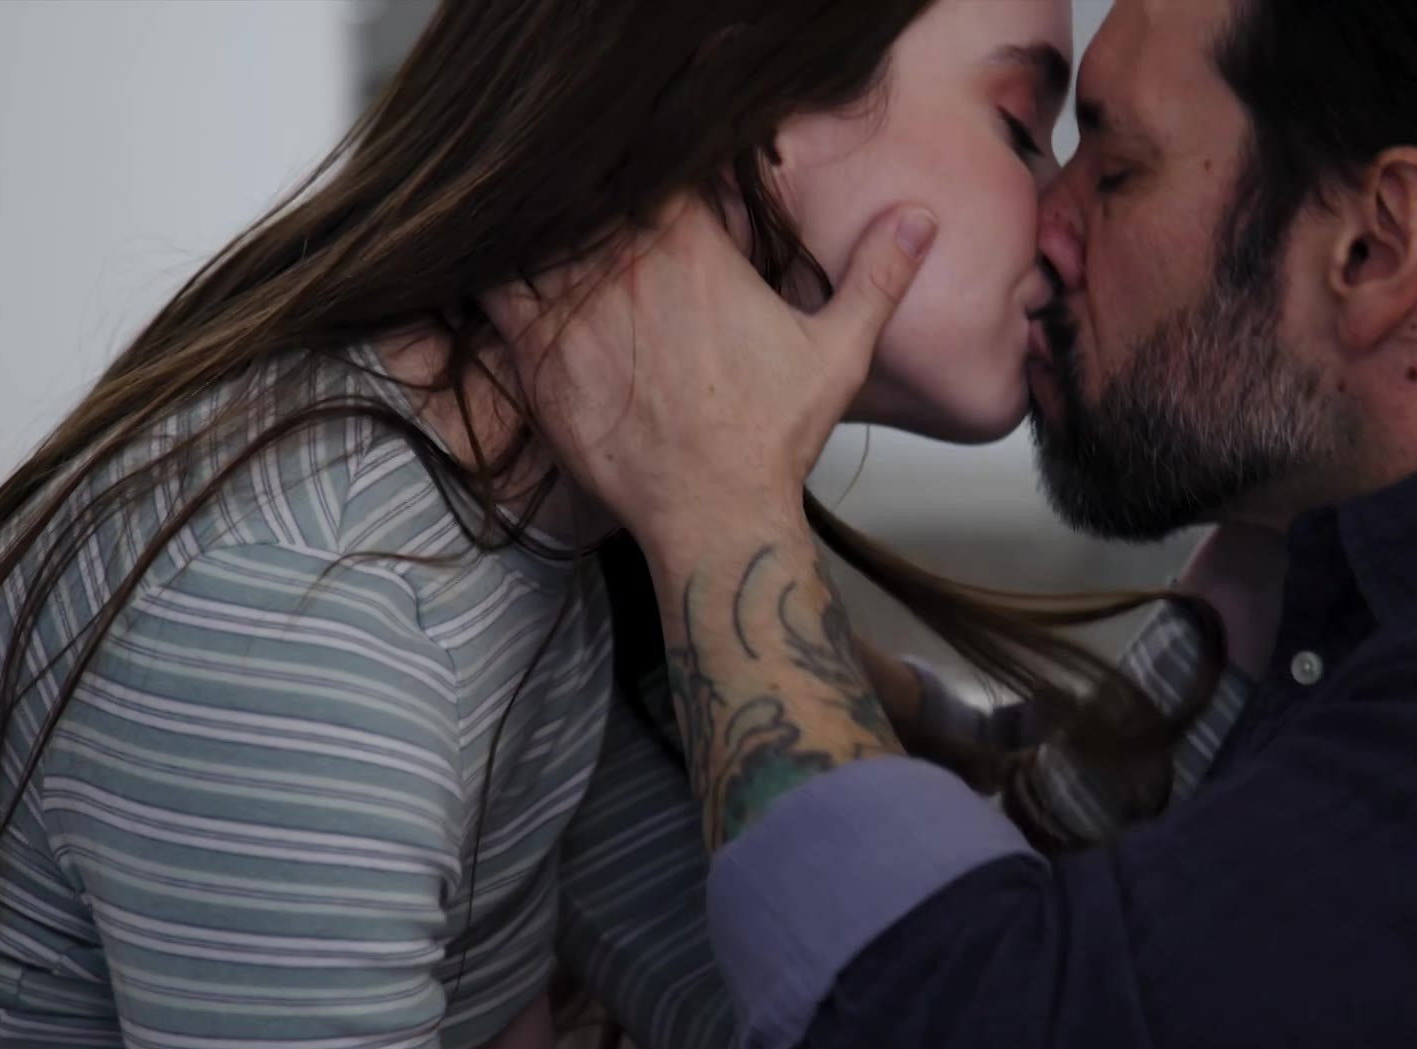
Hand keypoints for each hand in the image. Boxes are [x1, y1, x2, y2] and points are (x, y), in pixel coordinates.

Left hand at [483, 197, 937, 549]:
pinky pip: (495, 288)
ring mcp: (574, 309)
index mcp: (693, 249)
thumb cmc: (770, 437)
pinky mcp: (537, 355)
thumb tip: (921, 220)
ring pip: (539, 230)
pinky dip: (497, 273)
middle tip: (612, 229)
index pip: (655, 168)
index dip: (652, 168)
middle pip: (589, 192)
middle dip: (594, 195)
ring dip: (546, 229)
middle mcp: (625, 268)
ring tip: (561, 245)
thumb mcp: (838, 351)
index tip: (660, 185)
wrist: (712, 513)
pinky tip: (510, 280)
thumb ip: (876, 277)